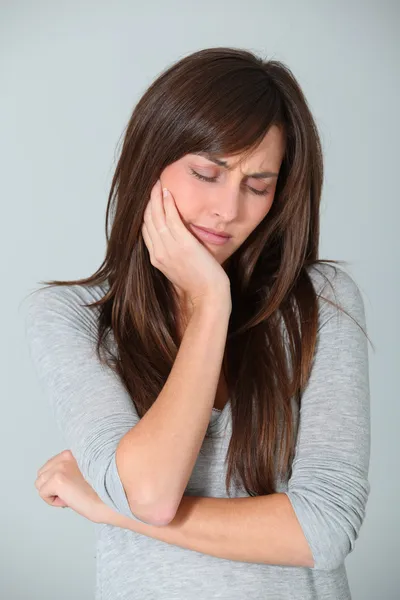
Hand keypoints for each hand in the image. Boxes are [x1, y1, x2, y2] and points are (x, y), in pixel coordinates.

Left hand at [34, 449, 105, 523]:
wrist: (114, 498)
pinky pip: (42, 494)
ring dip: (52, 493)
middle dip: (53, 486)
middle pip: (43, 473)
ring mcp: (61, 467)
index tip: (75, 487)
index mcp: (75, 452)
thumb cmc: (107, 490)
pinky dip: (53, 501)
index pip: (53, 465)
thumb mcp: (88, 471)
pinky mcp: (57, 479)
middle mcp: (66, 456)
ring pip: (40, 483)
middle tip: (72, 493)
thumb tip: (58, 482)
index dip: (61, 480)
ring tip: (71, 497)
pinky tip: (69, 501)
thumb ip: (73, 469)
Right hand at [142, 179, 230, 312]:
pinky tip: (167, 192)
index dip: (146, 214)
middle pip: (147, 221)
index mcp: (157, 260)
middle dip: (148, 202)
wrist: (208, 296)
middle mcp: (159, 253)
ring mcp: (169, 248)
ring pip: (156, 217)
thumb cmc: (199, 284)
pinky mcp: (182, 244)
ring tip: (157, 183)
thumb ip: (174, 254)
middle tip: (152, 186)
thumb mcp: (180, 268)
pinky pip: (170, 218)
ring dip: (156, 197)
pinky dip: (167, 203)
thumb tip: (177, 242)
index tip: (150, 201)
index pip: (145, 231)